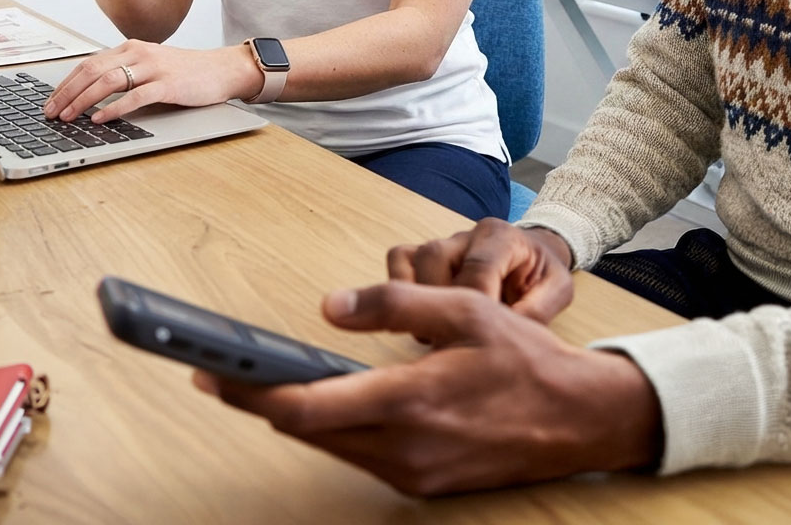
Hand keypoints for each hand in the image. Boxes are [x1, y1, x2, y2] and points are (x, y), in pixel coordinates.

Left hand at [42, 40, 258, 121]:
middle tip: (50, 112)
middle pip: (92, 70)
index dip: (66, 83)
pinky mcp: (168, 84)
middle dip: (66, 93)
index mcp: (131, 47)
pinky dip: (113, 108)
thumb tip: (90, 94)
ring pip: (108, 81)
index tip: (50, 101)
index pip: (89, 63)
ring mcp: (154, 68)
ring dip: (83, 100)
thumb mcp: (150, 66)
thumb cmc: (185, 72)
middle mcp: (139, 53)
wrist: (221, 69)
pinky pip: (134, 96)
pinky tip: (100, 118)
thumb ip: (125, 73)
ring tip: (69, 116)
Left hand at [195, 282, 663, 495]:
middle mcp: (404, 448)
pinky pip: (360, 457)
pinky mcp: (423, 485)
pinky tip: (324, 403)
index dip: (250, 392)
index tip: (210, 373)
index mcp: (409, 401)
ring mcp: (413, 474)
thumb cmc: (524, 359)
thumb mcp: (463, 309)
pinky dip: (334, 430)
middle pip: (306, 432)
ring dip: (295, 417)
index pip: (306, 408)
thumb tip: (328, 307)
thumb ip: (391, 306)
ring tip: (259, 380)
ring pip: (331, 446)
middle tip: (216, 371)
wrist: (580, 420)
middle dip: (259, 401)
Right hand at [387, 218, 574, 322]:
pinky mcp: (427, 252)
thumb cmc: (543, 273)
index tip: (476, 335)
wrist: (536, 254)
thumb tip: (504, 337)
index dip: (473, 303)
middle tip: (453, 337)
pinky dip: (401, 284)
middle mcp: (469, 234)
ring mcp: (445, 242)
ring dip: (419, 299)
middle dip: (440, 302)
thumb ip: (537, 311)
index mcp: (503, 237)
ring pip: (413, 259)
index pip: (478, 266)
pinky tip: (423, 312)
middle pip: (434, 256)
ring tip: (438, 329)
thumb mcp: (558, 291)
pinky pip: (399, 258)